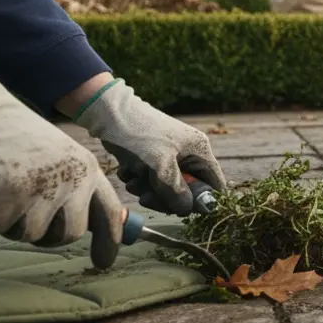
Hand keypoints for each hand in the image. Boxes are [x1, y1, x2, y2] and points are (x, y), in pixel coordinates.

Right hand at [0, 67, 122, 267]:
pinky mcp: (8, 198)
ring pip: (27, 235)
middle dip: (43, 232)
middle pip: (67, 235)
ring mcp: (41, 191)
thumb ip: (71, 190)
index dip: (108, 241)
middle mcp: (72, 181)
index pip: (109, 213)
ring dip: (7, 219)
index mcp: (87, 169)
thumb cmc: (12, 136)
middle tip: (19, 208)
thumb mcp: (57, 157)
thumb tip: (81, 230)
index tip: (103, 263)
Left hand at [74, 79, 225, 214]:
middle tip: (146, 197)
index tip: (181, 209)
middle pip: (188, 191)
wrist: (108, 113)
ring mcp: (169, 156)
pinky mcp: (150, 158)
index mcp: (199, 151)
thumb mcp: (160, 166)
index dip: (202, 201)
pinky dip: (137, 180)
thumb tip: (185, 209)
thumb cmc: (139, 135)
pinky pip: (150, 181)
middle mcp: (188, 154)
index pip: (215, 184)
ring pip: (166, 188)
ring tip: (133, 180)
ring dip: (147, 190)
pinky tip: (127, 170)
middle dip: (165, 197)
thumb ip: (176, 192)